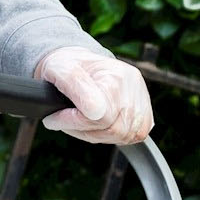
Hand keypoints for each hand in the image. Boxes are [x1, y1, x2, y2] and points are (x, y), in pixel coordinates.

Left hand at [36, 47, 152, 144]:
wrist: (78, 62)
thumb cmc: (66, 66)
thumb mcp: (59, 68)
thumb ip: (74, 85)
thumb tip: (93, 111)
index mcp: (114, 75)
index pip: (99, 116)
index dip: (73, 122)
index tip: (54, 119)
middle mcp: (133, 86)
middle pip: (113, 130)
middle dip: (83, 130)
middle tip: (64, 121)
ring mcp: (142, 98)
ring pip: (124, 136)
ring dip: (96, 134)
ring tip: (78, 122)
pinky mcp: (145, 111)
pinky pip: (133, 135)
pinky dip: (111, 135)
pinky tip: (96, 124)